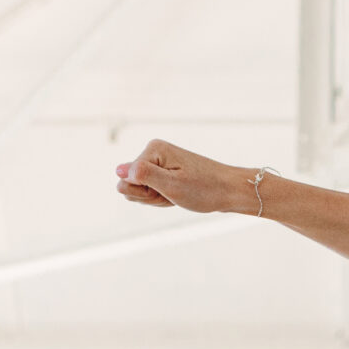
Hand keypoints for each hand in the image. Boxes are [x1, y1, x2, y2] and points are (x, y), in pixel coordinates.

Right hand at [116, 141, 255, 213]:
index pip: (126, 179)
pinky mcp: (163, 171)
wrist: (230, 191)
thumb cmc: (204, 189)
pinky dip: (162, 198)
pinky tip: (177, 196)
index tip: (169, 190)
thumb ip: (142, 176)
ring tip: (178, 194)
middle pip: (129, 184)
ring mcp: (158, 162)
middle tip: (173, 194)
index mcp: (153, 149)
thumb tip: (118, 170)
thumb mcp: (171, 186)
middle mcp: (153, 152)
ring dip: (156, 198)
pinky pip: (150, 191)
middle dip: (149, 196)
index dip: (146, 193)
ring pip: (138, 190)